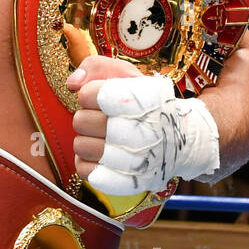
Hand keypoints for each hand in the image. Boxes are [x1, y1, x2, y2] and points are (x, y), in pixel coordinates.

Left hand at [67, 54, 144, 180]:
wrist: (176, 139)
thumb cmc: (143, 103)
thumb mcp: (126, 75)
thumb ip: (96, 67)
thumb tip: (72, 83)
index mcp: (149, 98)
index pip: (96, 95)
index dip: (88, 94)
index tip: (97, 96)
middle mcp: (147, 131)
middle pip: (81, 122)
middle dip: (85, 116)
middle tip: (99, 117)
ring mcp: (138, 161)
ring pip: (80, 147)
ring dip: (85, 139)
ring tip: (101, 137)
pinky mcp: (128, 182)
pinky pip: (85, 171)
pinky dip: (86, 162)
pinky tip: (100, 155)